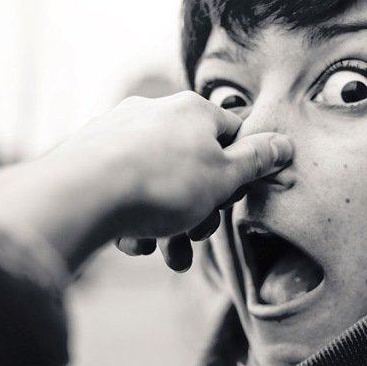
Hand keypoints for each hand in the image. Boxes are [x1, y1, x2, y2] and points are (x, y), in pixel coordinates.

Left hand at [0, 92, 292, 271]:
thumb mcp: (225, 177)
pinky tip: (132, 241)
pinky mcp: (92, 155)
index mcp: (194, 110)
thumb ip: (258, 161)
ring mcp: (121, 131)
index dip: (240, 173)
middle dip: (200, 210)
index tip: (234, 200)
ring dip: (170, 224)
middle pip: (195, 166)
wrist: (81, 194)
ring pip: (160, 183)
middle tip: (197, 236)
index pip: (234, 136)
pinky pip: (127, 187)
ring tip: (166, 255)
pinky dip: (135, 216)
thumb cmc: (163, 184)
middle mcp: (157, 113)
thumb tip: (285, 144)